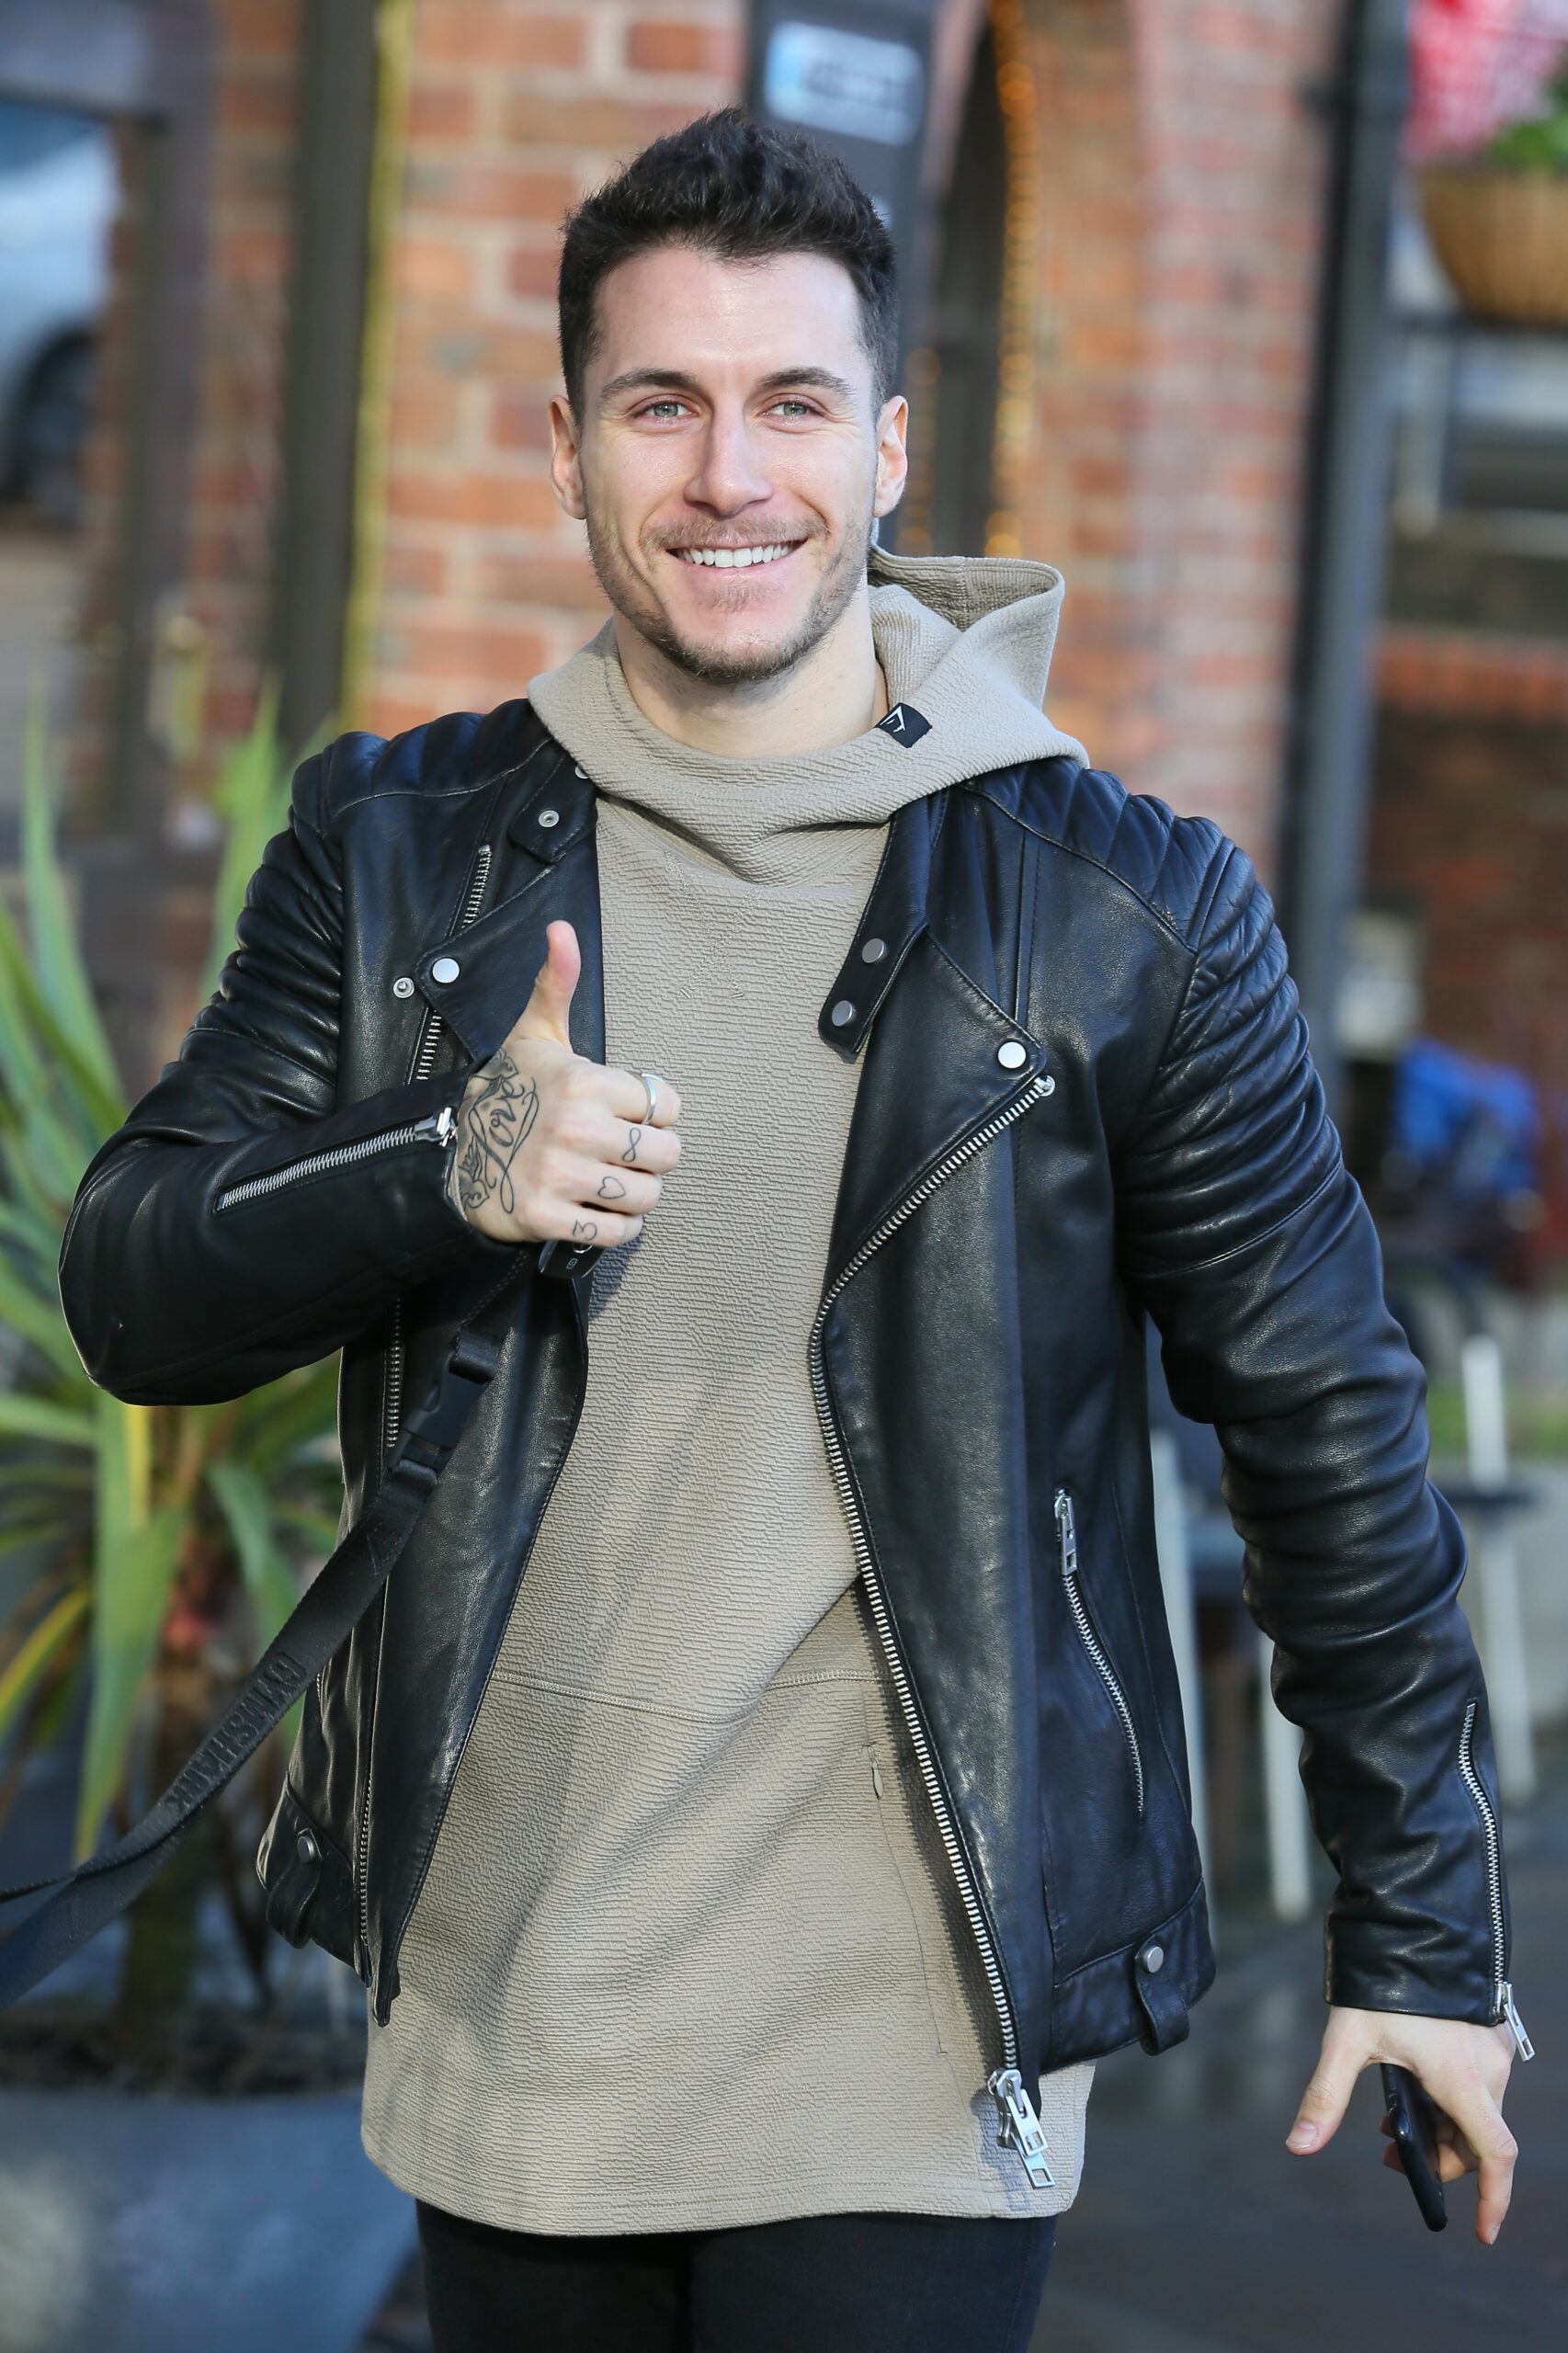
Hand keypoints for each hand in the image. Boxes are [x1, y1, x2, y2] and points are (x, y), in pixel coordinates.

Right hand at [451, 919, 680, 1249]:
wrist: (453, 1154)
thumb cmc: (508, 1091)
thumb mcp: (534, 1033)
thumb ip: (558, 982)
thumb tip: (562, 928)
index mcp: (583, 1080)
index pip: (666, 1105)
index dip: (653, 1112)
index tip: (627, 1114)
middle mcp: (574, 1127)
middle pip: (665, 1153)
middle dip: (652, 1156)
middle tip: (625, 1153)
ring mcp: (560, 1175)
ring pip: (646, 1195)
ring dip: (638, 1193)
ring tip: (613, 1180)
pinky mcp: (548, 1218)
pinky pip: (616, 1233)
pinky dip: (618, 1228)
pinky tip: (601, 1210)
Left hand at [1287, 2004, 1517, 2243]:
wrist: (1412, 1920)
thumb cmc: (1381, 1980)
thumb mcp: (1347, 2040)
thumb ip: (1325, 2096)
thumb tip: (1298, 2145)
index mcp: (1462, 2077)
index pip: (1495, 2154)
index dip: (1495, 2199)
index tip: (1483, 2233)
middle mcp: (1489, 2067)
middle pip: (1477, 2140)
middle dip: (1437, 2158)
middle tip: (1387, 2152)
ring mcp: (1494, 2048)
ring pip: (1477, 2113)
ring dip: (1440, 2128)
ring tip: (1392, 2119)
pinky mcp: (1489, 2033)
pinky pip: (1479, 2085)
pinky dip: (1449, 2101)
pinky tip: (1411, 2085)